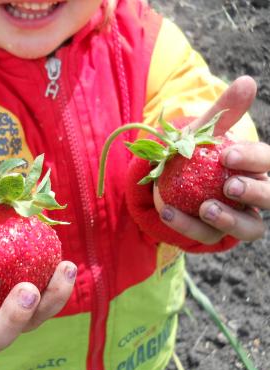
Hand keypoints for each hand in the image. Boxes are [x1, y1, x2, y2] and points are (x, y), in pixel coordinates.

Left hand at [154, 76, 269, 243]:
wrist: (162, 179)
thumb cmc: (189, 154)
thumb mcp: (200, 133)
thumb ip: (222, 113)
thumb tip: (247, 81)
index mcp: (255, 168)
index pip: (269, 163)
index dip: (255, 160)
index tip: (228, 155)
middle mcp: (254, 195)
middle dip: (255, 193)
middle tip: (229, 186)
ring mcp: (236, 218)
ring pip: (250, 228)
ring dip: (230, 220)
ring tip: (206, 208)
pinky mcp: (211, 234)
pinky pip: (206, 236)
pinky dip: (187, 225)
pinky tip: (167, 212)